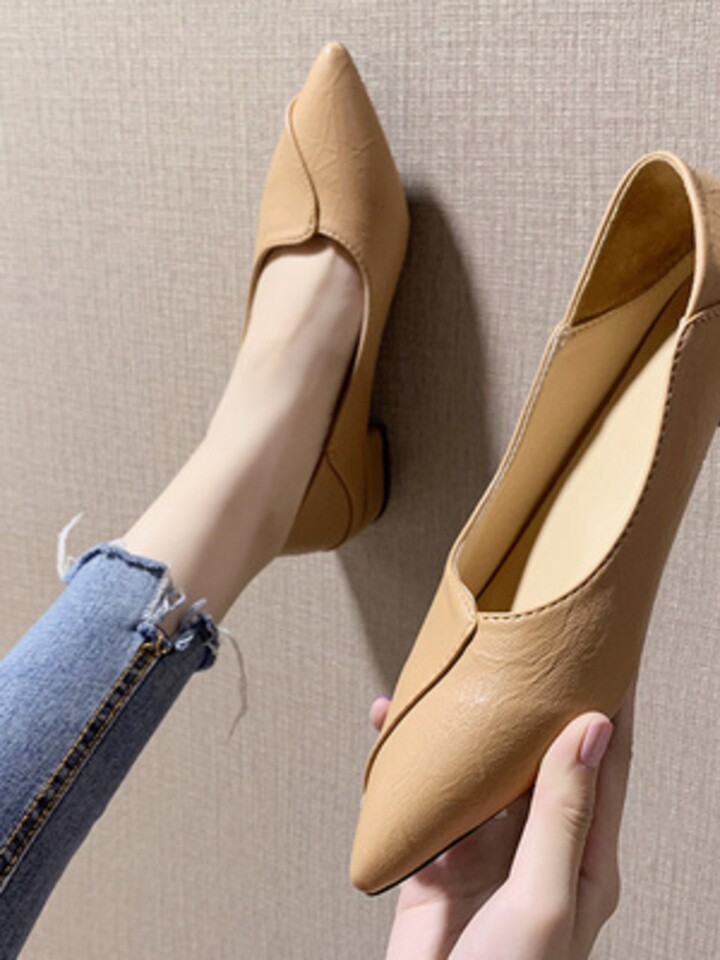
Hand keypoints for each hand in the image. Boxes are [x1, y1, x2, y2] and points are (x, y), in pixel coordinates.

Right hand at [374, 678, 635, 959]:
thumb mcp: (543, 898)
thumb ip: (563, 814)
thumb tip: (590, 731)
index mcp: (583, 856)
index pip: (605, 763)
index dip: (609, 705)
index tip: (602, 652)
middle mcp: (536, 845)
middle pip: (539, 756)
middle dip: (532, 704)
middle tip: (521, 649)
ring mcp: (486, 851)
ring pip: (479, 771)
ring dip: (464, 728)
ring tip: (450, 681)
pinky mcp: (437, 861)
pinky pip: (424, 799)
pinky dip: (408, 764)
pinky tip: (395, 735)